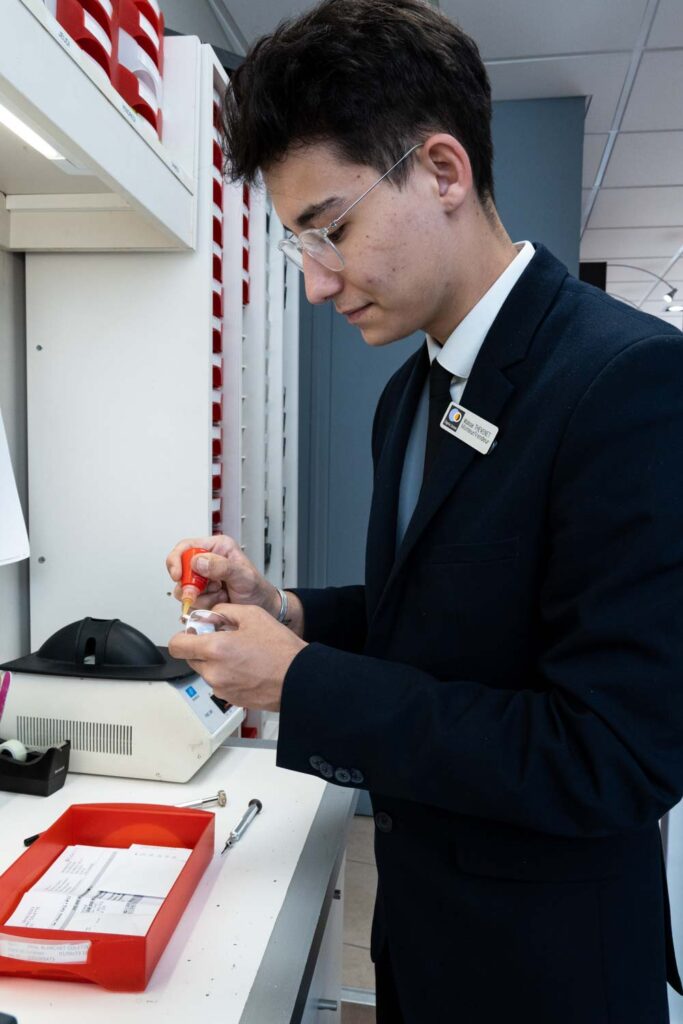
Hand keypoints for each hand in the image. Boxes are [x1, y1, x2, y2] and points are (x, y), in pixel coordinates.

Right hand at [166, 535, 279, 615]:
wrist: (262, 608)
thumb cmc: (257, 589)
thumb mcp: (243, 575)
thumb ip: (222, 566)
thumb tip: (198, 562)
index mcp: (217, 548)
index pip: (186, 547)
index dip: (177, 560)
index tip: (178, 575)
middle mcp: (207, 561)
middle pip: (181, 570)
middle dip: (190, 584)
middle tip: (205, 591)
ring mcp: (203, 579)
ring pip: (184, 589)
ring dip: (201, 596)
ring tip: (220, 595)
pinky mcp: (201, 595)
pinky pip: (190, 601)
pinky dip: (203, 605)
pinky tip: (218, 602)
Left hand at [168, 603, 306, 711]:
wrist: (299, 678)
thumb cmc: (280, 650)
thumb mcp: (252, 615)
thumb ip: (223, 611)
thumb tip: (210, 616)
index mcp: (215, 649)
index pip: (177, 646)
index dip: (183, 637)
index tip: (195, 633)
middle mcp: (213, 672)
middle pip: (191, 658)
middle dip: (202, 648)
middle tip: (224, 639)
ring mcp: (221, 688)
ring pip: (206, 671)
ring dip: (215, 662)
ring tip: (241, 654)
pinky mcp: (230, 698)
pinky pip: (219, 683)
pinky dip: (227, 675)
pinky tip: (247, 667)